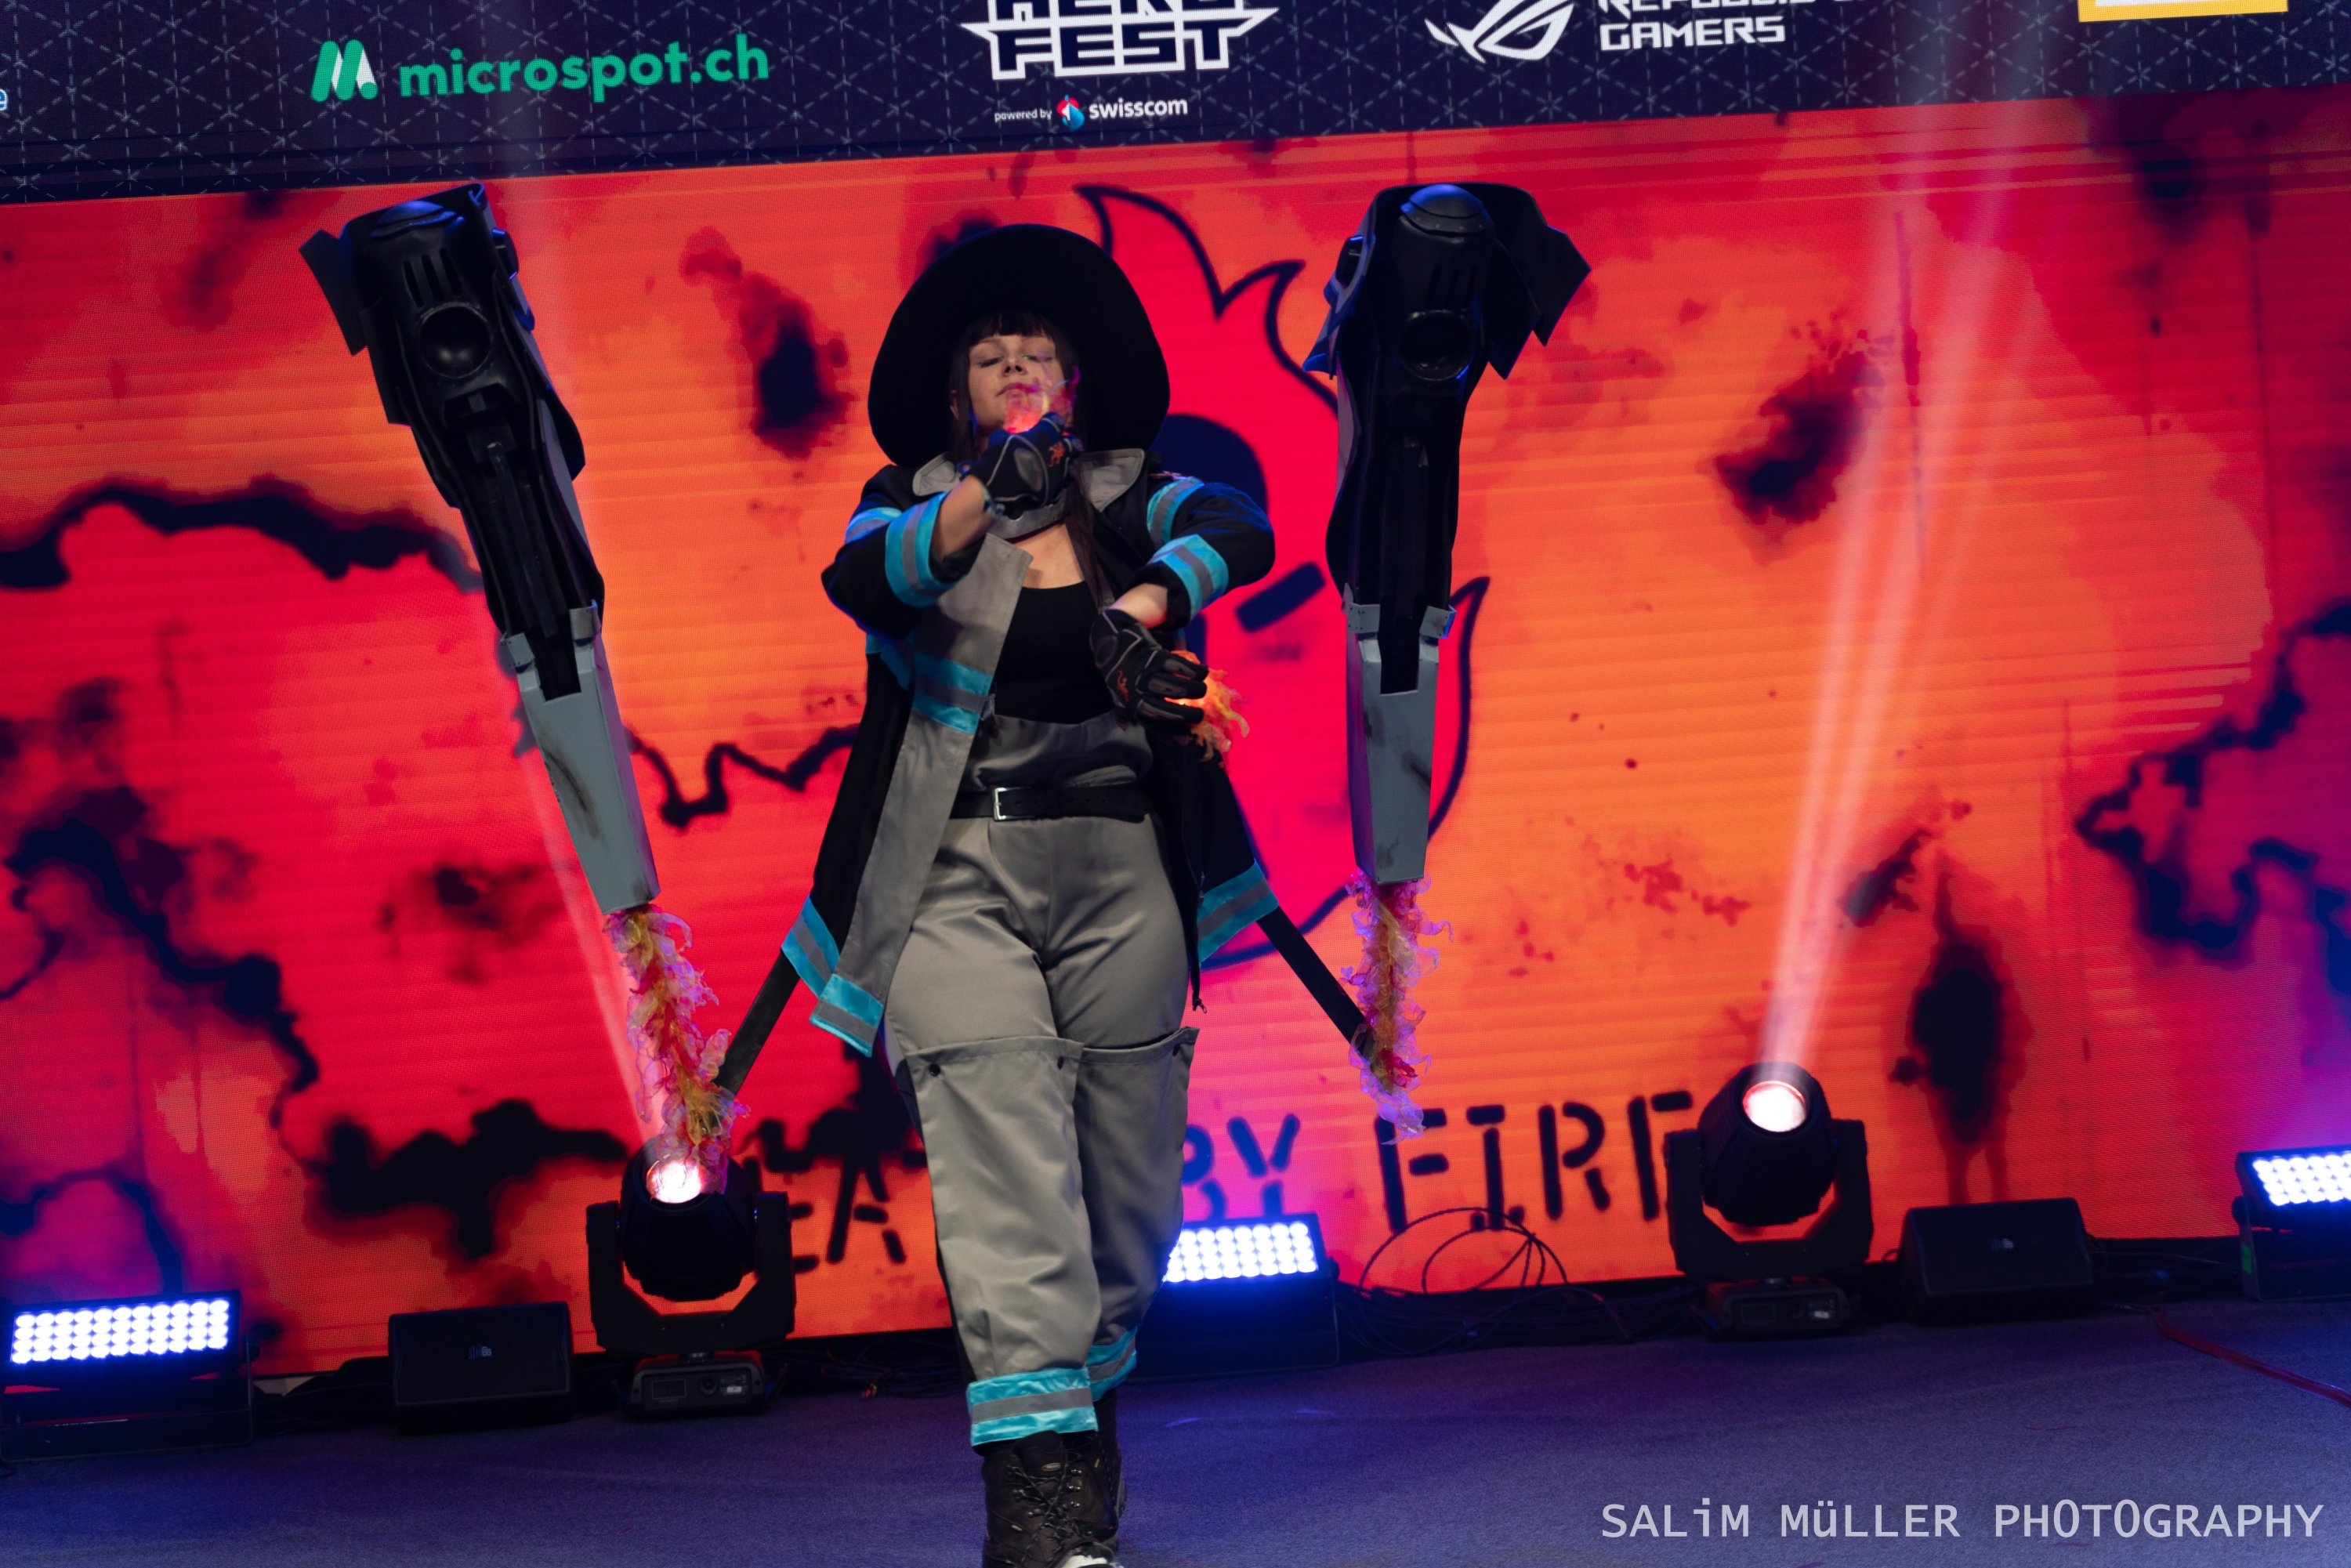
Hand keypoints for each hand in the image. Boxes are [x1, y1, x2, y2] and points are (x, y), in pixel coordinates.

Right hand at [965, 413, 1073, 514]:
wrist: (1005, 486)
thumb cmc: (1002, 457)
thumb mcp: (999, 439)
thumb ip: (1007, 435)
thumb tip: (1004, 435)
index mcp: (1045, 433)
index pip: (1056, 421)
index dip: (1053, 422)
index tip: (1048, 424)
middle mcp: (1058, 450)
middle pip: (1073, 444)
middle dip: (1070, 443)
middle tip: (1062, 445)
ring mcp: (1060, 472)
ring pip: (1071, 467)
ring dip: (1064, 466)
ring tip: (1056, 468)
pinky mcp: (1057, 490)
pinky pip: (1059, 487)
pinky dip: (1054, 485)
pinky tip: (1047, 485)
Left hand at [1090, 606, 1206, 730]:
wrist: (1114, 646)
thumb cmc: (1126, 677)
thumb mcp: (1128, 698)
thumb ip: (1147, 716)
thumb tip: (1173, 737)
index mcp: (1133, 706)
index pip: (1155, 724)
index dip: (1174, 730)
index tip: (1190, 730)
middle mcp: (1138, 693)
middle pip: (1165, 710)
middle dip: (1187, 715)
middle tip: (1201, 714)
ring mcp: (1147, 674)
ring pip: (1174, 687)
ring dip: (1194, 690)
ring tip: (1203, 690)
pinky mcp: (1155, 657)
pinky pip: (1178, 665)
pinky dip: (1193, 670)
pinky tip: (1201, 672)